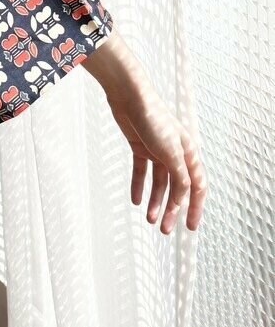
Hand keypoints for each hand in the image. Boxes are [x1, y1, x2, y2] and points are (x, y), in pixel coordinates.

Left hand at [100, 54, 207, 234]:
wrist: (129, 96)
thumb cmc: (154, 118)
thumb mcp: (170, 150)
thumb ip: (179, 175)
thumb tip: (184, 197)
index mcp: (188, 154)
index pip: (197, 187)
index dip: (195, 207)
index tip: (191, 227)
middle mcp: (175, 154)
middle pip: (177, 189)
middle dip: (172, 210)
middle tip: (165, 230)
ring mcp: (157, 151)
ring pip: (159, 183)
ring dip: (156, 202)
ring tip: (149, 219)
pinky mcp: (140, 147)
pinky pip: (141, 172)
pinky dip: (139, 186)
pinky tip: (136, 200)